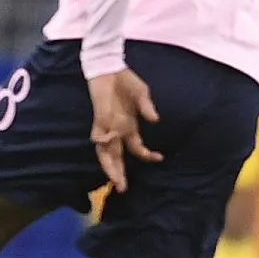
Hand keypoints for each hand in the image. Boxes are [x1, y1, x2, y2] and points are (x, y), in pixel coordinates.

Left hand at [86, 68, 160, 192]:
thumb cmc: (126, 82)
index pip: (137, 149)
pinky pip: (98, 133)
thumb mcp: (142, 94)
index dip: (147, 156)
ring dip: (109, 165)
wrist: (109, 68)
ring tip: (114, 180)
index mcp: (128, 127)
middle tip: (123, 189)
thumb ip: (147, 108)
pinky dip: (103, 140)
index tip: (159, 158)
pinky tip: (108, 143)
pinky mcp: (98, 117)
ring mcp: (106, 125)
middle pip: (116, 157)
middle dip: (119, 173)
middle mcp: (116, 130)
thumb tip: (155, 120)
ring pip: (105, 151)